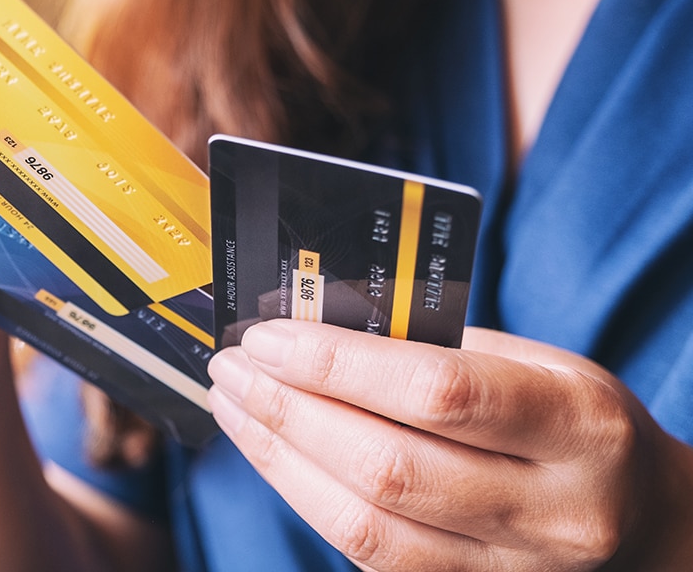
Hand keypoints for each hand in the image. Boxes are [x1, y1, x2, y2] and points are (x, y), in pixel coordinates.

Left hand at [207, 320, 692, 570]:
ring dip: (280, 458)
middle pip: (388, 468)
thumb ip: (435, 345)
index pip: (439, 393)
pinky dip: (306, 496)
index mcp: (578, 426)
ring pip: (367, 525)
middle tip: (232, 366)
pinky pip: (367, 554)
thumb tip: (314, 324)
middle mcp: (551, 511)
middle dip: (288, 411)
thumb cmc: (573, 421)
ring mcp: (511, 569)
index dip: (337, 363)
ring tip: (235, 406)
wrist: (639, 519)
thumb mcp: (535, 361)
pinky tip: (274, 452)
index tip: (268, 336)